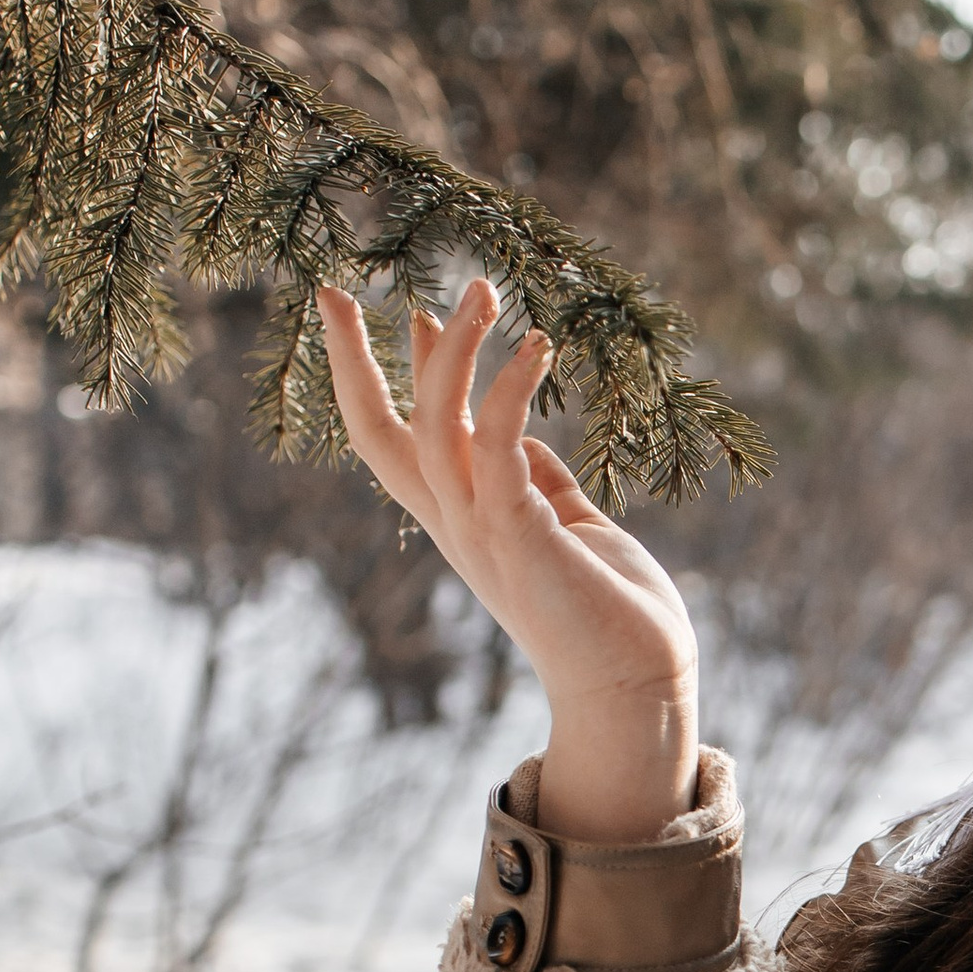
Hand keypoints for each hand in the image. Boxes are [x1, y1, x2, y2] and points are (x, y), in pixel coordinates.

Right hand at [318, 275, 700, 839]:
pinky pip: (499, 441)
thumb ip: (539, 481)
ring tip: (484, 287)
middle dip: (350, 360)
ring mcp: (480, 529)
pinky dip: (511, 386)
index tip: (412, 313)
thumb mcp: (567, 527)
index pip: (404, 440)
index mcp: (463, 522)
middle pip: (378, 432)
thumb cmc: (612, 613)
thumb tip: (522, 433)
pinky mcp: (519, 530)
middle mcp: (456, 524)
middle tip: (337, 290)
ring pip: (435, 421)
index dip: (399, 376)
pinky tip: (538, 344)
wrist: (636, 683)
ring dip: (453, 348)